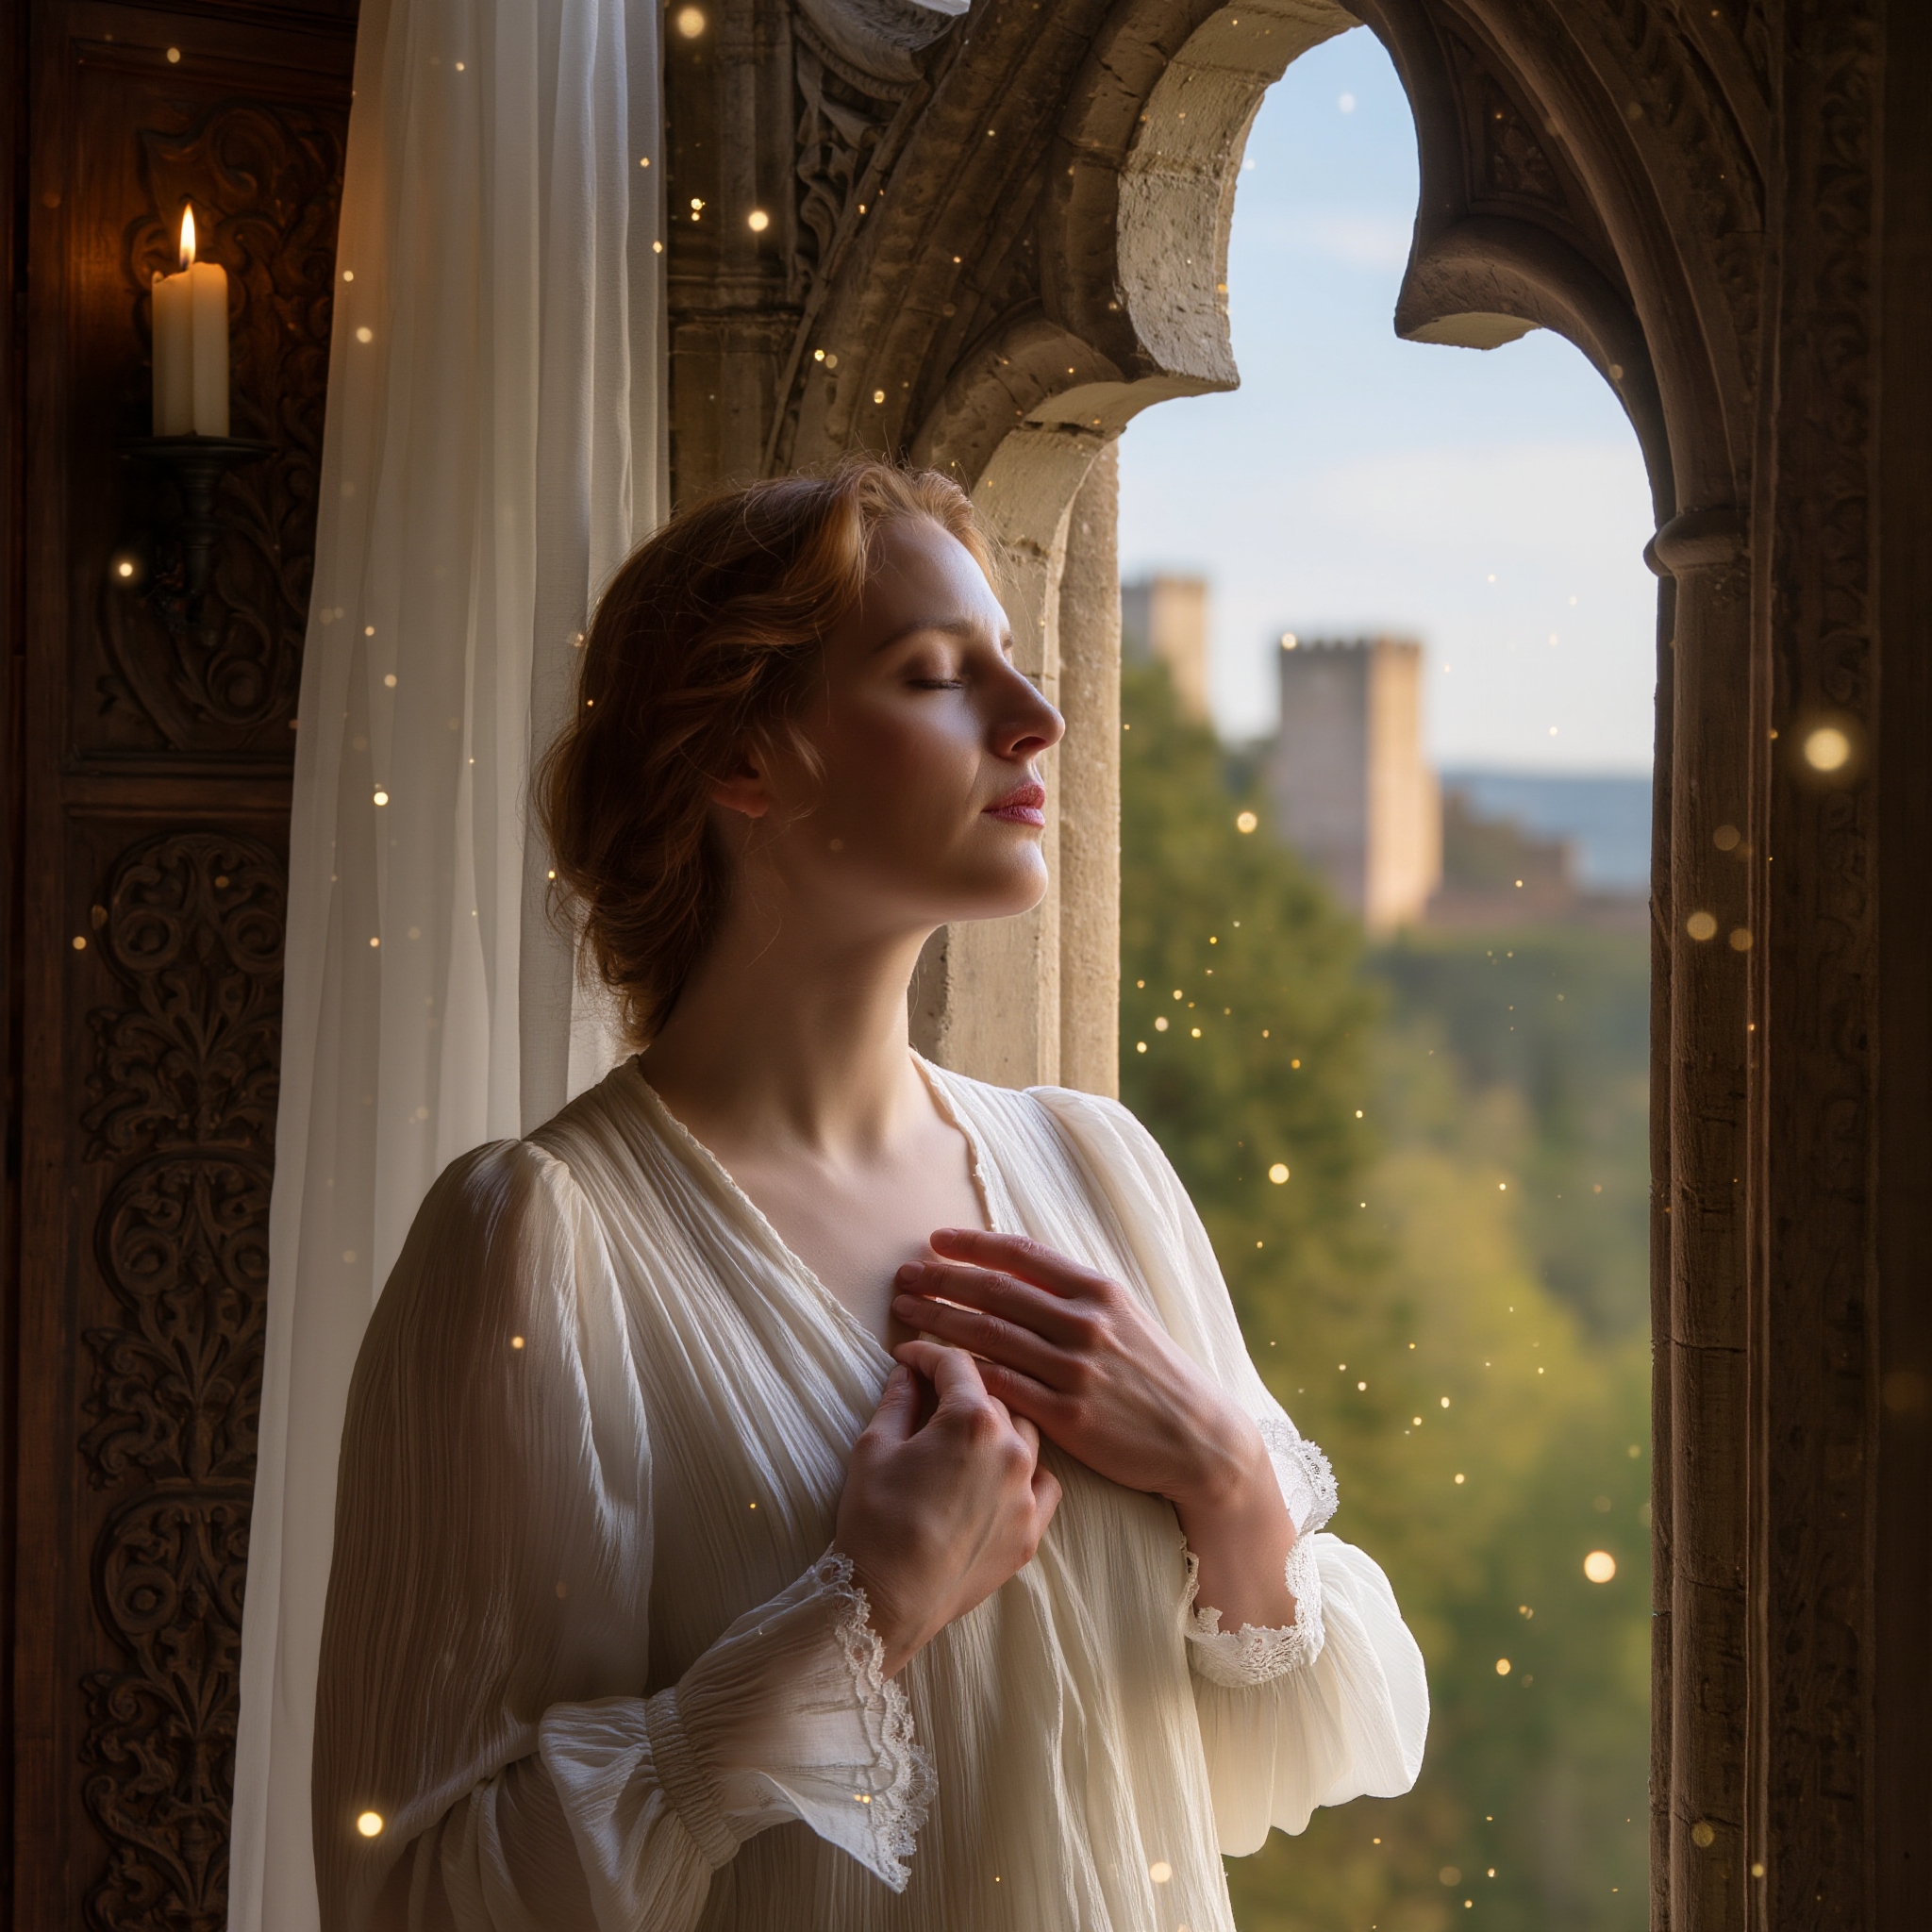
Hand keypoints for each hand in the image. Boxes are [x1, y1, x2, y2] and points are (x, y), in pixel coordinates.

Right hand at [832, 1347, 1061, 1676]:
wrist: (889, 1598)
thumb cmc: (876, 1520)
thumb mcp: (874, 1447)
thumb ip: (897, 1401)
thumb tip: (907, 1373)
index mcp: (972, 1420)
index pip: (957, 1364)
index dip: (928, 1354)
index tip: (908, 1357)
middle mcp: (1011, 1449)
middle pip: (993, 1396)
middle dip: (959, 1389)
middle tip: (929, 1393)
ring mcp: (1027, 1492)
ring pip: (1024, 1434)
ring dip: (996, 1425)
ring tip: (965, 1433)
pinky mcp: (1031, 1530)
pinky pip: (1044, 1483)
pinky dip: (1026, 1470)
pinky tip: (1002, 1473)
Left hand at [892, 1228, 1298, 1632]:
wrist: (1197, 1437)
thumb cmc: (1154, 1373)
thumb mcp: (1125, 1316)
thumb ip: (1073, 1294)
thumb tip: (1017, 1267)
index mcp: (1098, 1290)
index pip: (1020, 1255)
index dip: (971, 1244)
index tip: (933, 1241)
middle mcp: (1085, 1323)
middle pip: (995, 1291)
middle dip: (941, 1280)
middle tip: (902, 1276)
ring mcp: (1076, 1369)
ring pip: (990, 1336)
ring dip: (939, 1321)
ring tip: (904, 1313)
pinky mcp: (1069, 1416)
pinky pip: (1002, 1386)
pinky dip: (962, 1372)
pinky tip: (931, 1365)